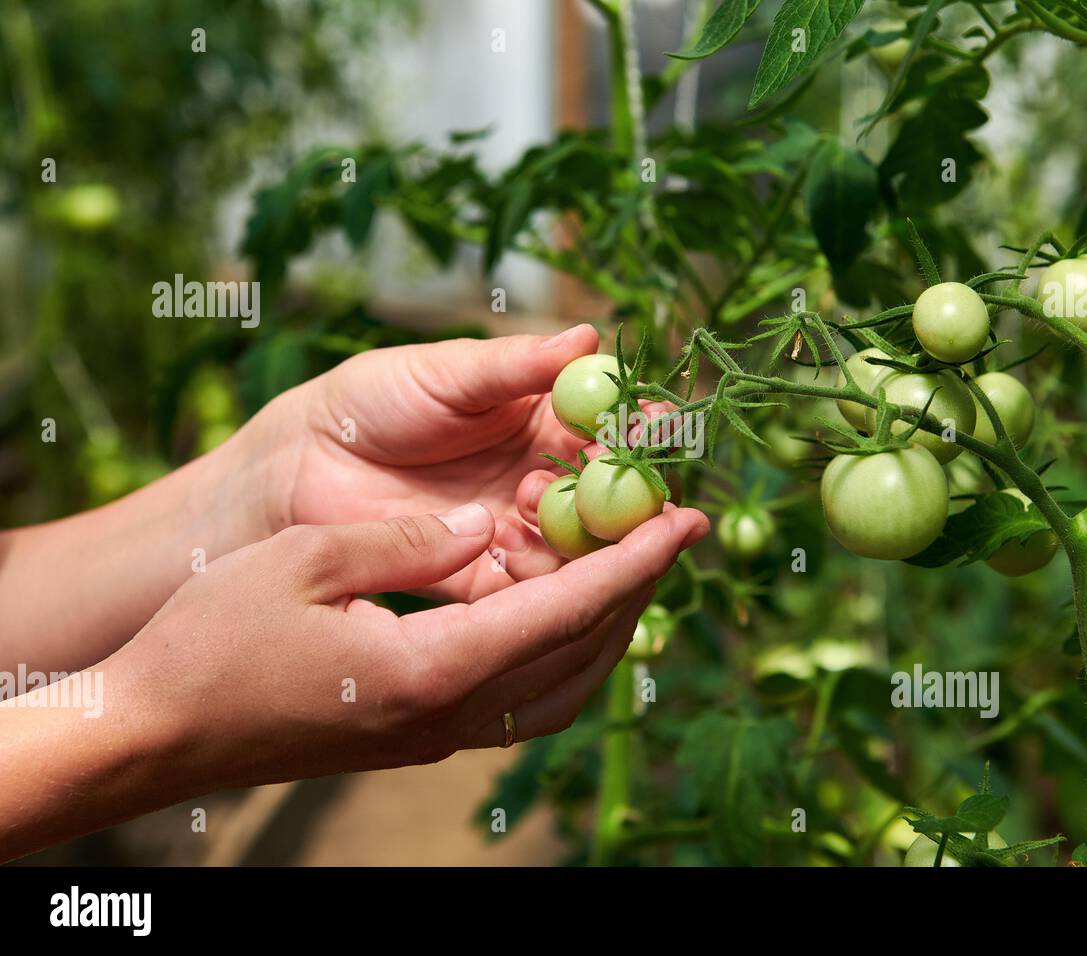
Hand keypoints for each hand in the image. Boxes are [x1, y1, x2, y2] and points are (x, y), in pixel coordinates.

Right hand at [107, 503, 707, 789]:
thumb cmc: (212, 641)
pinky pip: (520, 702)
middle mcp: (448, 715)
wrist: (155, 733)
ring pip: (560, 692)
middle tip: (672, 533)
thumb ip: (410, 543)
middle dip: (638, 593)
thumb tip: (479, 524)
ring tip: (629, 569)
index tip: (683, 520)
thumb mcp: (307, 561)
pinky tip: (556, 611)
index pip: (566, 611)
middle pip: (581, 657)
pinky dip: (559, 654)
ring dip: (606, 631)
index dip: (633, 562)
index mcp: (432, 669)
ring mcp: (434, 736)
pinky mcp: (415, 736)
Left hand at [239, 325, 605, 601]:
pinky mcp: (490, 579)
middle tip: (619, 481)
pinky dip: (543, 572)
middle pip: (616, 494)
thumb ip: (518, 365)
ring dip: (583, 529)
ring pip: (587, 545)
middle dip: (626, 490)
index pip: (615, 427)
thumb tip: (589, 336)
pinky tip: (514, 540)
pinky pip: (536, 588)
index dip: (639, 428)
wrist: (303, 464)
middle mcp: (547, 478)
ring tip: (534, 495)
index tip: (649, 426)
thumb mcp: (448, 371)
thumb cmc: (372, 400)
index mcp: (547, 419)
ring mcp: (522, 531)